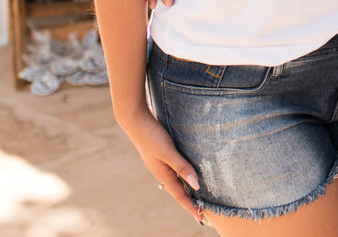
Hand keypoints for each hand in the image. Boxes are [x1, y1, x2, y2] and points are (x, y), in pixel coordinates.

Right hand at [122, 108, 205, 224]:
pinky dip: (182, 177)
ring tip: (196, 198)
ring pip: (176, 182)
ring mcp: (160, 164)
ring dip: (186, 191)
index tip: (201, 218)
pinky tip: (185, 175)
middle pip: (178, 191)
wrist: (136, 119)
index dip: (191, 206)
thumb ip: (182, 167)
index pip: (180, 195)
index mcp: (163, 174)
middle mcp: (161, 171)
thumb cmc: (152, 135)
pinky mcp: (161, 155)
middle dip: (189, 202)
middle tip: (201, 213)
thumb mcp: (168, 151)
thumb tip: (196, 185)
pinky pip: (174, 171)